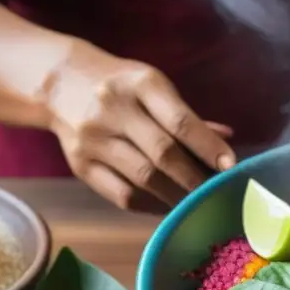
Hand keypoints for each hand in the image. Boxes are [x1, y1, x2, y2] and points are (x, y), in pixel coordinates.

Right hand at [45, 41, 235, 211]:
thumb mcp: (156, 87)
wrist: (59, 83)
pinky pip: (121, 195)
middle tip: (217, 195)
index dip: (208, 147)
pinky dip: (150, 206)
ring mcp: (93, 139)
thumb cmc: (122, 86)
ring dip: (176, 197)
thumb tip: (227, 141)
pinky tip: (167, 207)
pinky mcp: (80, 165)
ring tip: (197, 206)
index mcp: (141, 84)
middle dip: (195, 179)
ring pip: (143, 179)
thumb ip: (189, 117)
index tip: (230, 167)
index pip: (180, 121)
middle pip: (162, 154)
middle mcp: (114, 109)